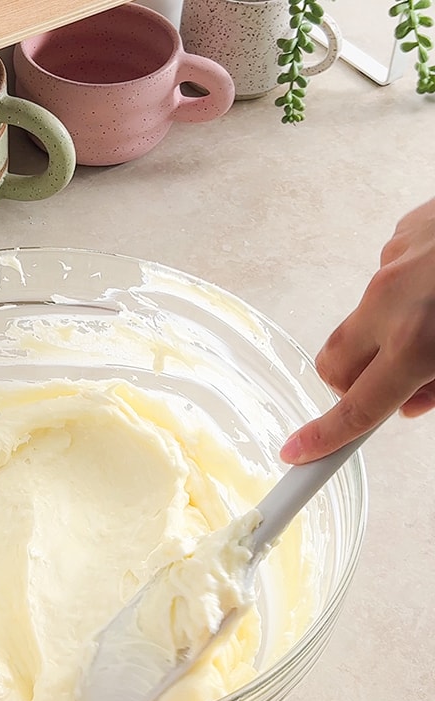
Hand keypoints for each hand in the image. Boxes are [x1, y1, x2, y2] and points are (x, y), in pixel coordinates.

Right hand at [284, 196, 434, 463]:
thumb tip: (416, 402)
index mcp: (416, 342)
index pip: (357, 408)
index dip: (325, 437)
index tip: (299, 453)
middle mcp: (391, 302)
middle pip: (336, 363)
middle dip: (354, 383)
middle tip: (397, 386)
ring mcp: (393, 262)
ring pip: (365, 318)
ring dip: (390, 333)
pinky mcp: (405, 231)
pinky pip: (389, 275)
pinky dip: (410, 289)